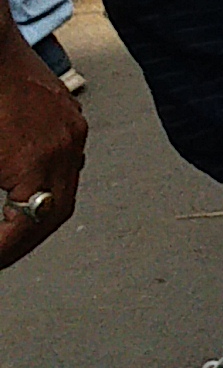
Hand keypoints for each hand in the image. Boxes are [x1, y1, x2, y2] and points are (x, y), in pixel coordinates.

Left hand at [0, 26, 82, 268]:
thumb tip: (4, 208)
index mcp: (35, 159)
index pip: (28, 224)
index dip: (7, 250)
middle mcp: (64, 145)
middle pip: (58, 210)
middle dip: (29, 239)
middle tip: (3, 255)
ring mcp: (71, 126)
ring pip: (67, 184)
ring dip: (42, 210)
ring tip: (12, 226)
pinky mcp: (68, 112)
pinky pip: (67, 157)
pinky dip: (48, 179)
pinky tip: (24, 183)